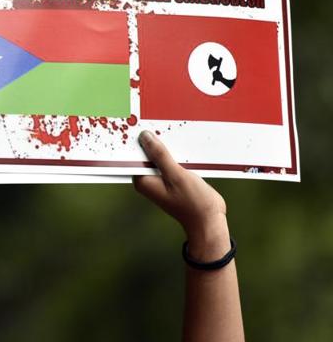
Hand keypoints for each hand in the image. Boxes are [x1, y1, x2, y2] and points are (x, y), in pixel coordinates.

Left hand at [133, 131, 229, 260]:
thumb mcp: (176, 175)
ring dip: (164, 144)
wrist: (209, 221)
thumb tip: (144, 137)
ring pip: (158, 155)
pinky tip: (179, 140)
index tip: (134, 122)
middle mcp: (148, 179)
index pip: (132, 155)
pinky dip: (173, 152)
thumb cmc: (192, 203)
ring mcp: (160, 178)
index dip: (134, 139)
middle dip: (149, 139)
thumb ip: (160, 155)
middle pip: (145, 153)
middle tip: (151, 120)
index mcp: (143, 180)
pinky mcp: (172, 177)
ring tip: (165, 126)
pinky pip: (169, 159)